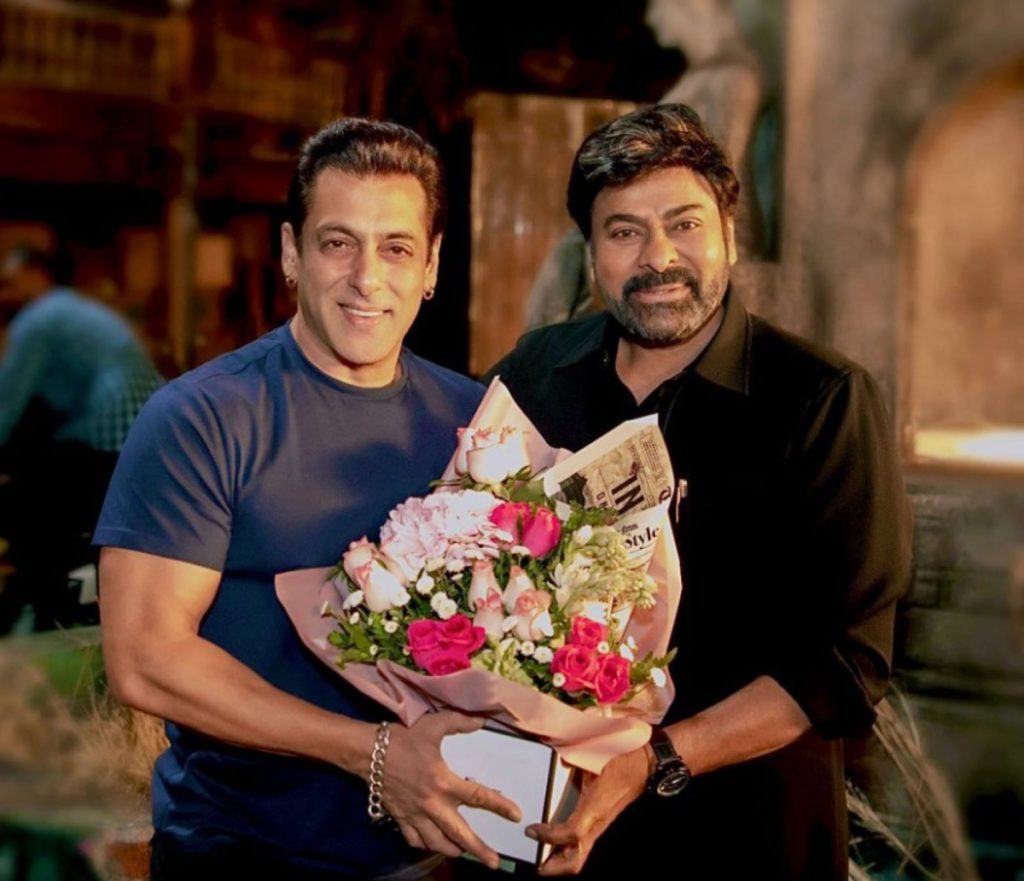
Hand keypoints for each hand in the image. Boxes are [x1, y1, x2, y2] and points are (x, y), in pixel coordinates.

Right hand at [382, 712, 522, 869]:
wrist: (368, 753)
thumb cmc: (402, 739)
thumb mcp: (433, 725)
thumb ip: (459, 722)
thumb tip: (482, 722)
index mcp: (443, 782)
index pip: (477, 797)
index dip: (499, 806)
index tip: (516, 816)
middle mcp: (432, 804)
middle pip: (459, 833)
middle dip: (478, 849)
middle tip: (494, 863)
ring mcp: (415, 815)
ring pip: (436, 843)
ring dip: (452, 850)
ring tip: (464, 853)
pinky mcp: (400, 819)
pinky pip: (414, 840)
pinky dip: (425, 845)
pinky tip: (432, 844)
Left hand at [526, 746, 649, 875]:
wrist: (644, 764)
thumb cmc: (621, 760)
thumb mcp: (594, 759)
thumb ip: (572, 762)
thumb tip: (557, 761)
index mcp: (595, 807)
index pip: (571, 833)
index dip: (549, 836)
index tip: (531, 831)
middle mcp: (597, 822)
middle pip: (575, 860)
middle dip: (553, 867)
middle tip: (535, 861)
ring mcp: (599, 824)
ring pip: (578, 855)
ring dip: (558, 859)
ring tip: (540, 854)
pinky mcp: (600, 822)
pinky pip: (581, 842)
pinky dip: (566, 847)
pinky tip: (554, 839)